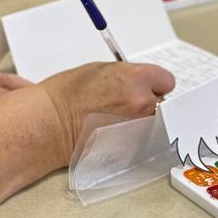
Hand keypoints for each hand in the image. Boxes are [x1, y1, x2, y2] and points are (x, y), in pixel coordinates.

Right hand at [41, 60, 175, 163]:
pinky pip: (141, 139)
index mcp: (136, 78)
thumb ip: (127, 75)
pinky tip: (112, 132)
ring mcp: (139, 127)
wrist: (51, 123)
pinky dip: (131, 136)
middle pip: (162, 102)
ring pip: (153, 122)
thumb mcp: (100, 70)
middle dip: (147, 102)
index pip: (166, 80)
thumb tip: (141, 81)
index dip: (154, 83)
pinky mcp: (133, 147)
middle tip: (124, 103)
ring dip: (140, 120)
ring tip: (114, 119)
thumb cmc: (67, 95)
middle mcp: (143, 102)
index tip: (145, 85)